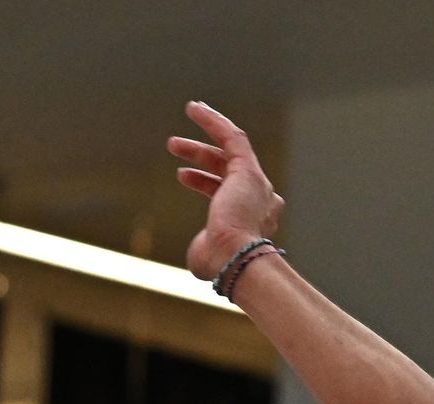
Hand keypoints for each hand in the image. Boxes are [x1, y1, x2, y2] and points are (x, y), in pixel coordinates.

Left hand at [167, 100, 283, 280]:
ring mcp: (257, 183)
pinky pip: (232, 137)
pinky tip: (195, 109)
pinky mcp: (249, 170)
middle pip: (226, 168)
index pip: (227, 191)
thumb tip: (201, 246)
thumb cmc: (219, 264)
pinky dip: (213, 121)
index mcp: (253, 220)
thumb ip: (204, 244)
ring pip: (229, 150)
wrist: (236, 259)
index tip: (182, 175)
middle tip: (173, 148)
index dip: (204, 181)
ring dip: (200, 141)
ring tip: (173, 139)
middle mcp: (260, 199)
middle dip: (199, 156)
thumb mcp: (206, 254)